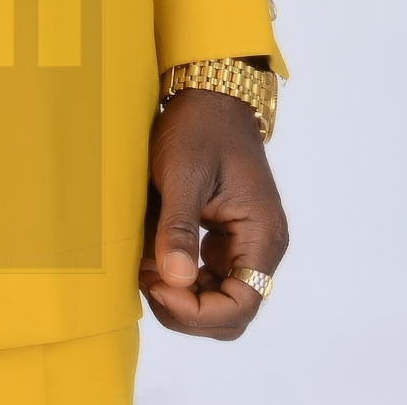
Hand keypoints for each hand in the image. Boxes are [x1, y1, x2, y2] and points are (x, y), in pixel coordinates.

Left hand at [140, 87, 288, 338]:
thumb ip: (178, 228)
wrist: (210, 94)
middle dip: (187, 309)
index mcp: (262, 237)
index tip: (158, 284)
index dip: (197, 310)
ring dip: (180, 294)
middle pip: (230, 313)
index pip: (241, 306)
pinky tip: (152, 255)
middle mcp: (259, 248)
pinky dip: (179, 275)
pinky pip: (206, 275)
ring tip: (145, 265)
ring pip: (216, 298)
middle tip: (147, 279)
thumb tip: (175, 280)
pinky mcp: (224, 237)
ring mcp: (242, 244)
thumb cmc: (200, 128)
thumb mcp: (182, 174)